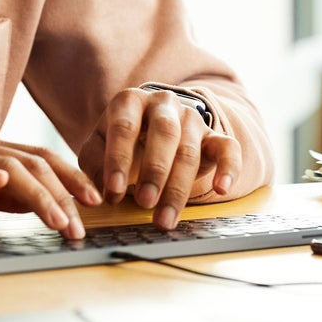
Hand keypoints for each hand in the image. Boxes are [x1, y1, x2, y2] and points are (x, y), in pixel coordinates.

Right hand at [0, 136, 101, 237]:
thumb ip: (2, 196)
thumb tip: (38, 204)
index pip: (41, 161)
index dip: (70, 179)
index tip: (94, 203)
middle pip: (35, 163)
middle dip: (65, 192)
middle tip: (84, 222)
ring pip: (11, 167)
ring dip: (40, 195)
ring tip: (59, 221)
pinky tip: (2, 182)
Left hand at [90, 87, 242, 229]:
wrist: (154, 125)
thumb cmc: (122, 140)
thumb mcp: (99, 146)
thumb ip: (93, 164)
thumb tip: (98, 193)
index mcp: (129, 102)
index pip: (124, 127)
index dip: (118, 160)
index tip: (113, 191)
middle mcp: (163, 104)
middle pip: (164, 134)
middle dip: (155, 170)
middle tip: (144, 202)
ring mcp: (191, 118)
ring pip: (190, 150)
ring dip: (178, 187)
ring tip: (165, 219)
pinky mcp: (214, 136)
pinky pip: (228, 148)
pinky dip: (228, 168)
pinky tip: (222, 189)